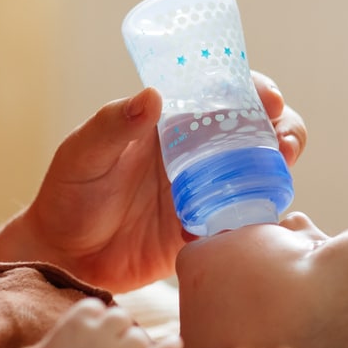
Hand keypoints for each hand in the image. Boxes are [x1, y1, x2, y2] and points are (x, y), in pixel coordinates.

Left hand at [0, 75, 305, 292]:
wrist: (62, 256)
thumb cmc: (68, 194)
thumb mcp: (83, 153)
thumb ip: (114, 125)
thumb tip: (152, 96)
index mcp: (171, 125)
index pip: (222, 96)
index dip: (254, 91)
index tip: (269, 97)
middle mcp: (195, 156)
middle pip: (255, 134)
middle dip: (283, 132)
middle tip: (284, 143)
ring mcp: (203, 195)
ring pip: (257, 177)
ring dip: (278, 173)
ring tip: (281, 174)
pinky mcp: (203, 233)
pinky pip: (241, 223)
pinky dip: (257, 218)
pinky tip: (257, 218)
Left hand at [13, 298, 181, 347]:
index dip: (169, 347)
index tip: (168, 346)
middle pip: (140, 336)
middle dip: (133, 346)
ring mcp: (93, 338)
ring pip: (120, 317)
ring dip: (115, 328)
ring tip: (101, 344)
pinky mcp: (72, 325)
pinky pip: (96, 306)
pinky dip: (94, 316)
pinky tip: (87, 334)